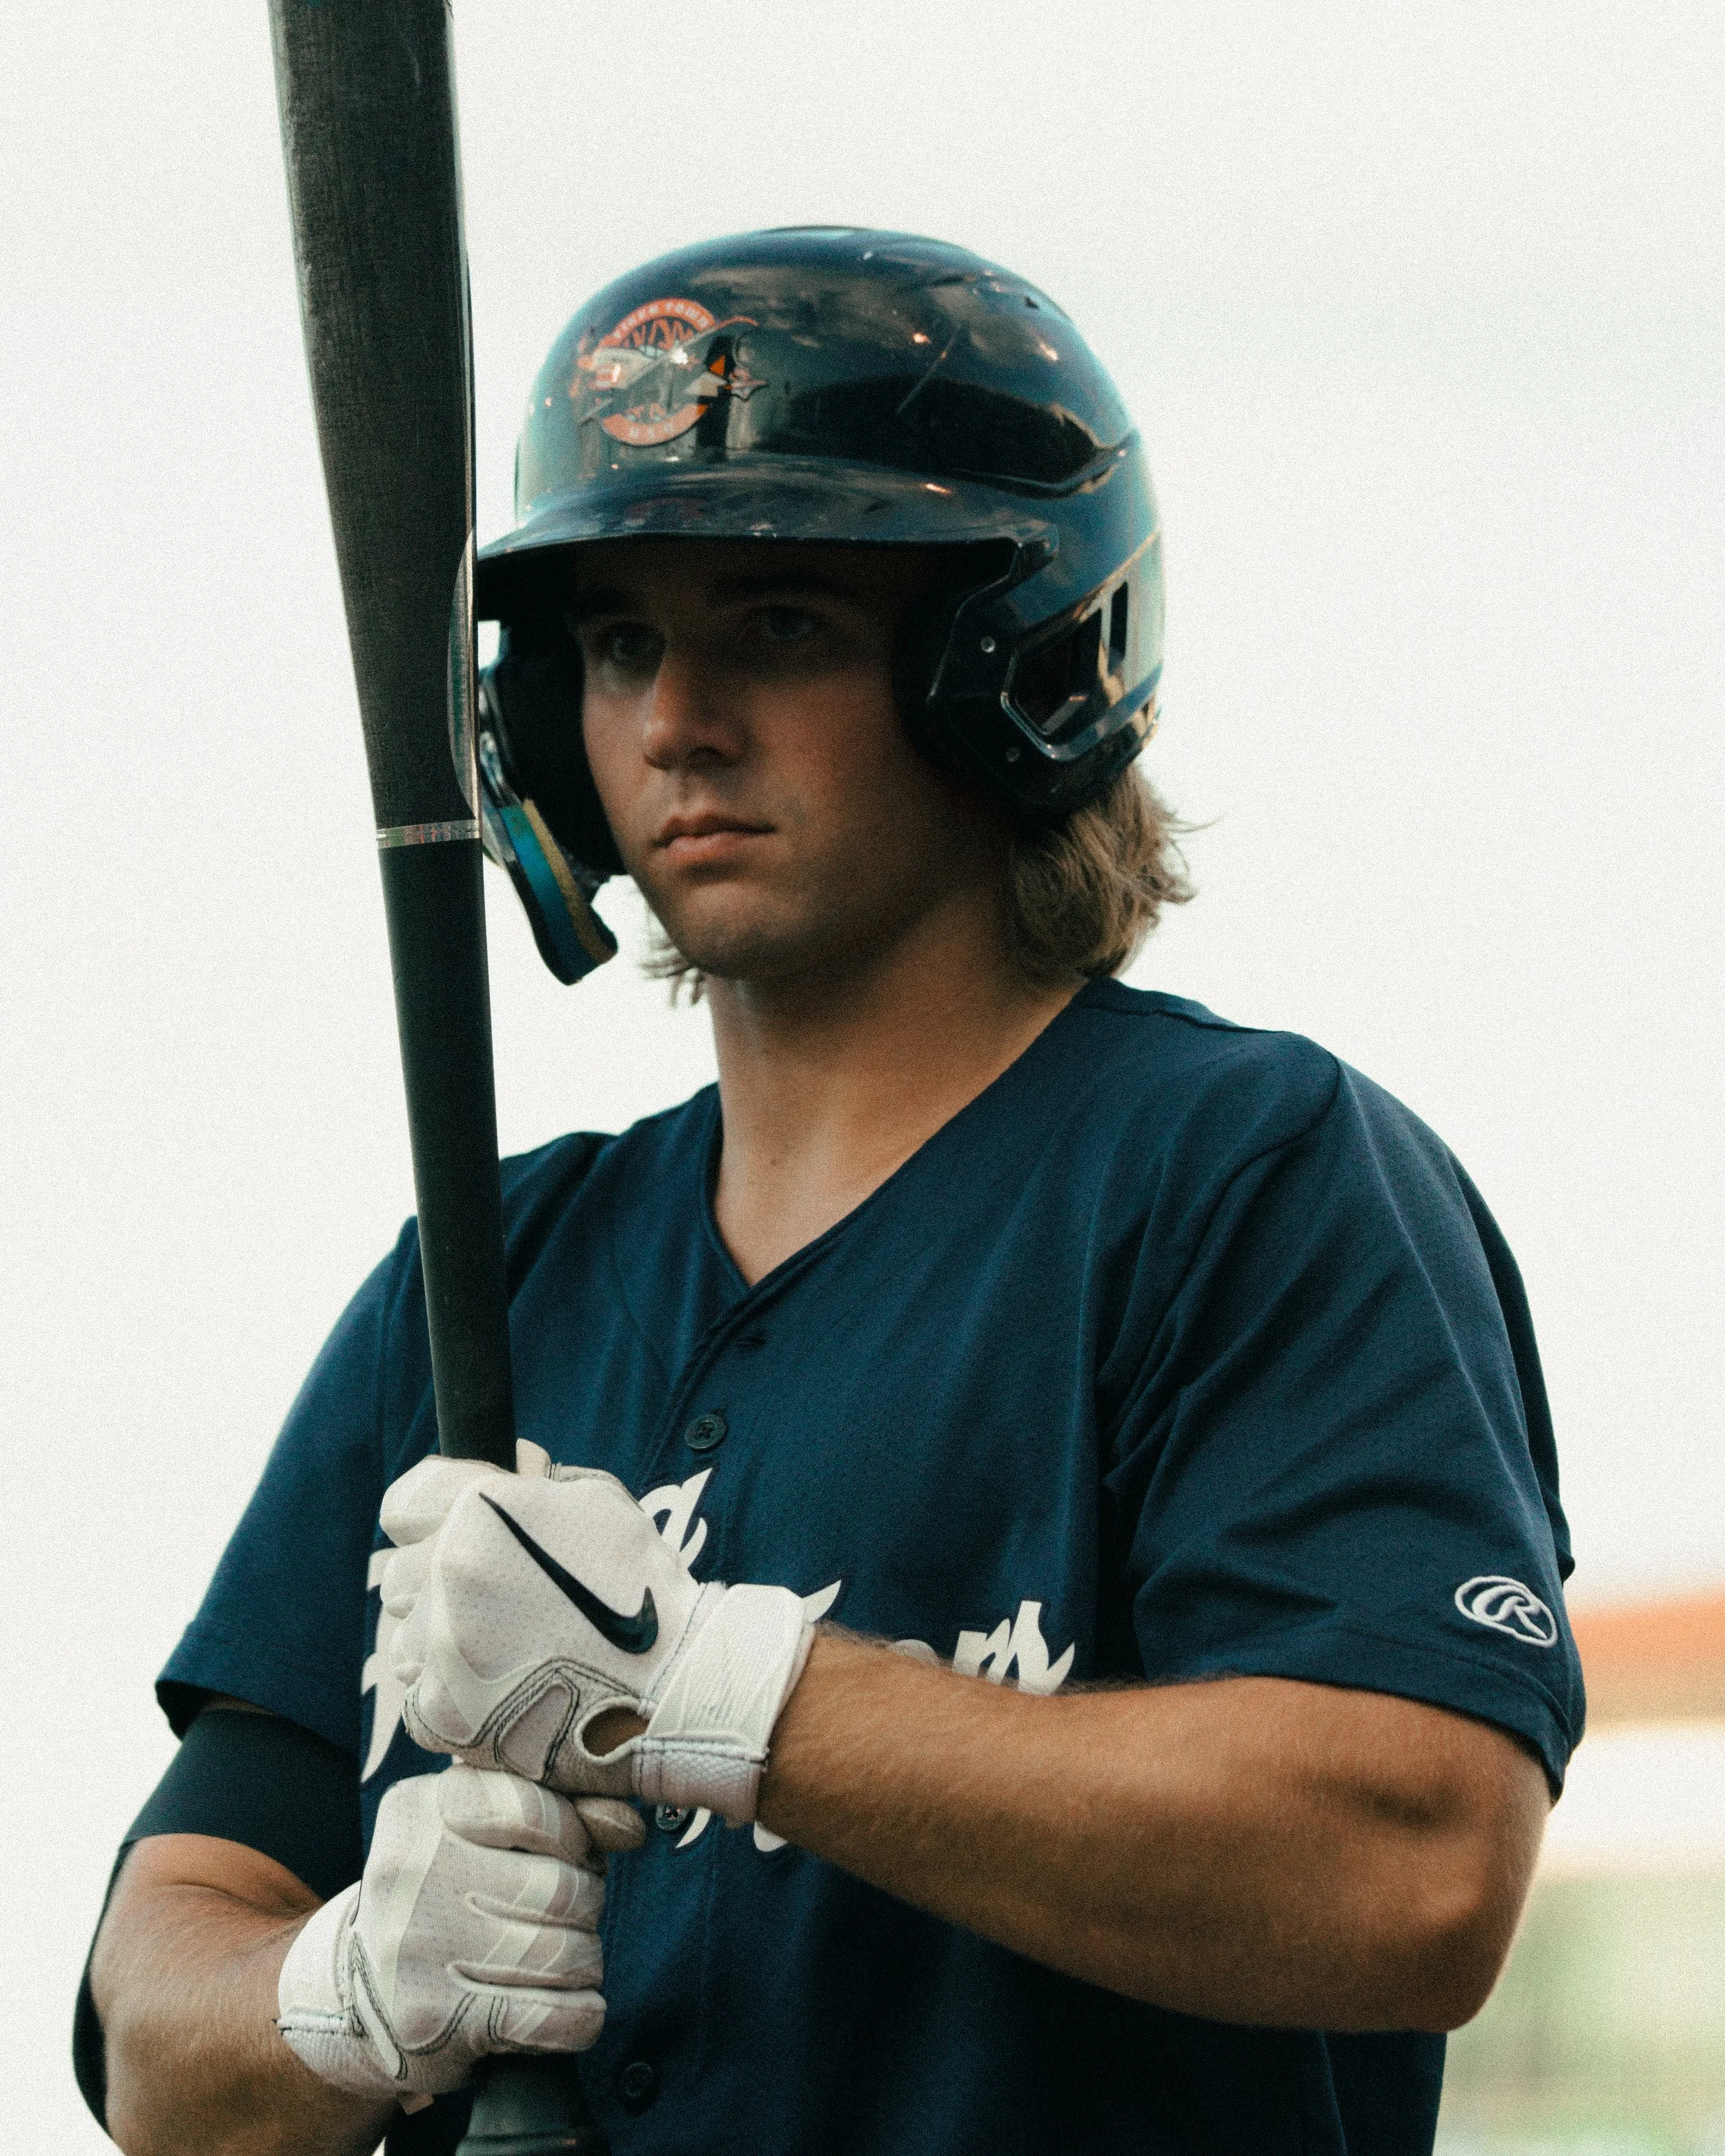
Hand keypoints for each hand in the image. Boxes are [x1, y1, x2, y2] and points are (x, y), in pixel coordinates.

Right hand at [277, 1765, 641, 2101]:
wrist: (352, 1992)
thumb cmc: (443, 1897)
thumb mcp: (485, 1836)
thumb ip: (562, 1813)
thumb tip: (628, 1826)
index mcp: (423, 1807)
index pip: (538, 1808)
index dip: (574, 1839)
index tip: (568, 1857)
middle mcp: (409, 1871)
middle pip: (563, 1888)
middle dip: (586, 1909)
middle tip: (565, 1920)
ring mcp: (414, 1947)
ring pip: (566, 1954)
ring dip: (584, 1965)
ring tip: (560, 1965)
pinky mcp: (431, 2019)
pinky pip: (556, 2017)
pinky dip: (581, 2017)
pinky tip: (565, 2011)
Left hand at [380, 1445, 814, 1825]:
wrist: (672, 1685)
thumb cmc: (639, 1586)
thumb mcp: (593, 1499)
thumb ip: (530, 1479)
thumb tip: (500, 1465)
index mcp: (480, 1513)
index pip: (403, 1503)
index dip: (429, 1517)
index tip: (452, 1532)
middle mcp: (449, 1575)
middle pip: (397, 1572)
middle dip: (435, 1581)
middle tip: (494, 1600)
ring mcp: (441, 1650)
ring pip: (404, 1637)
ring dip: (438, 1641)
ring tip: (502, 1650)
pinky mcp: (442, 1715)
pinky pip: (418, 1696)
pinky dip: (449, 1696)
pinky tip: (501, 1688)